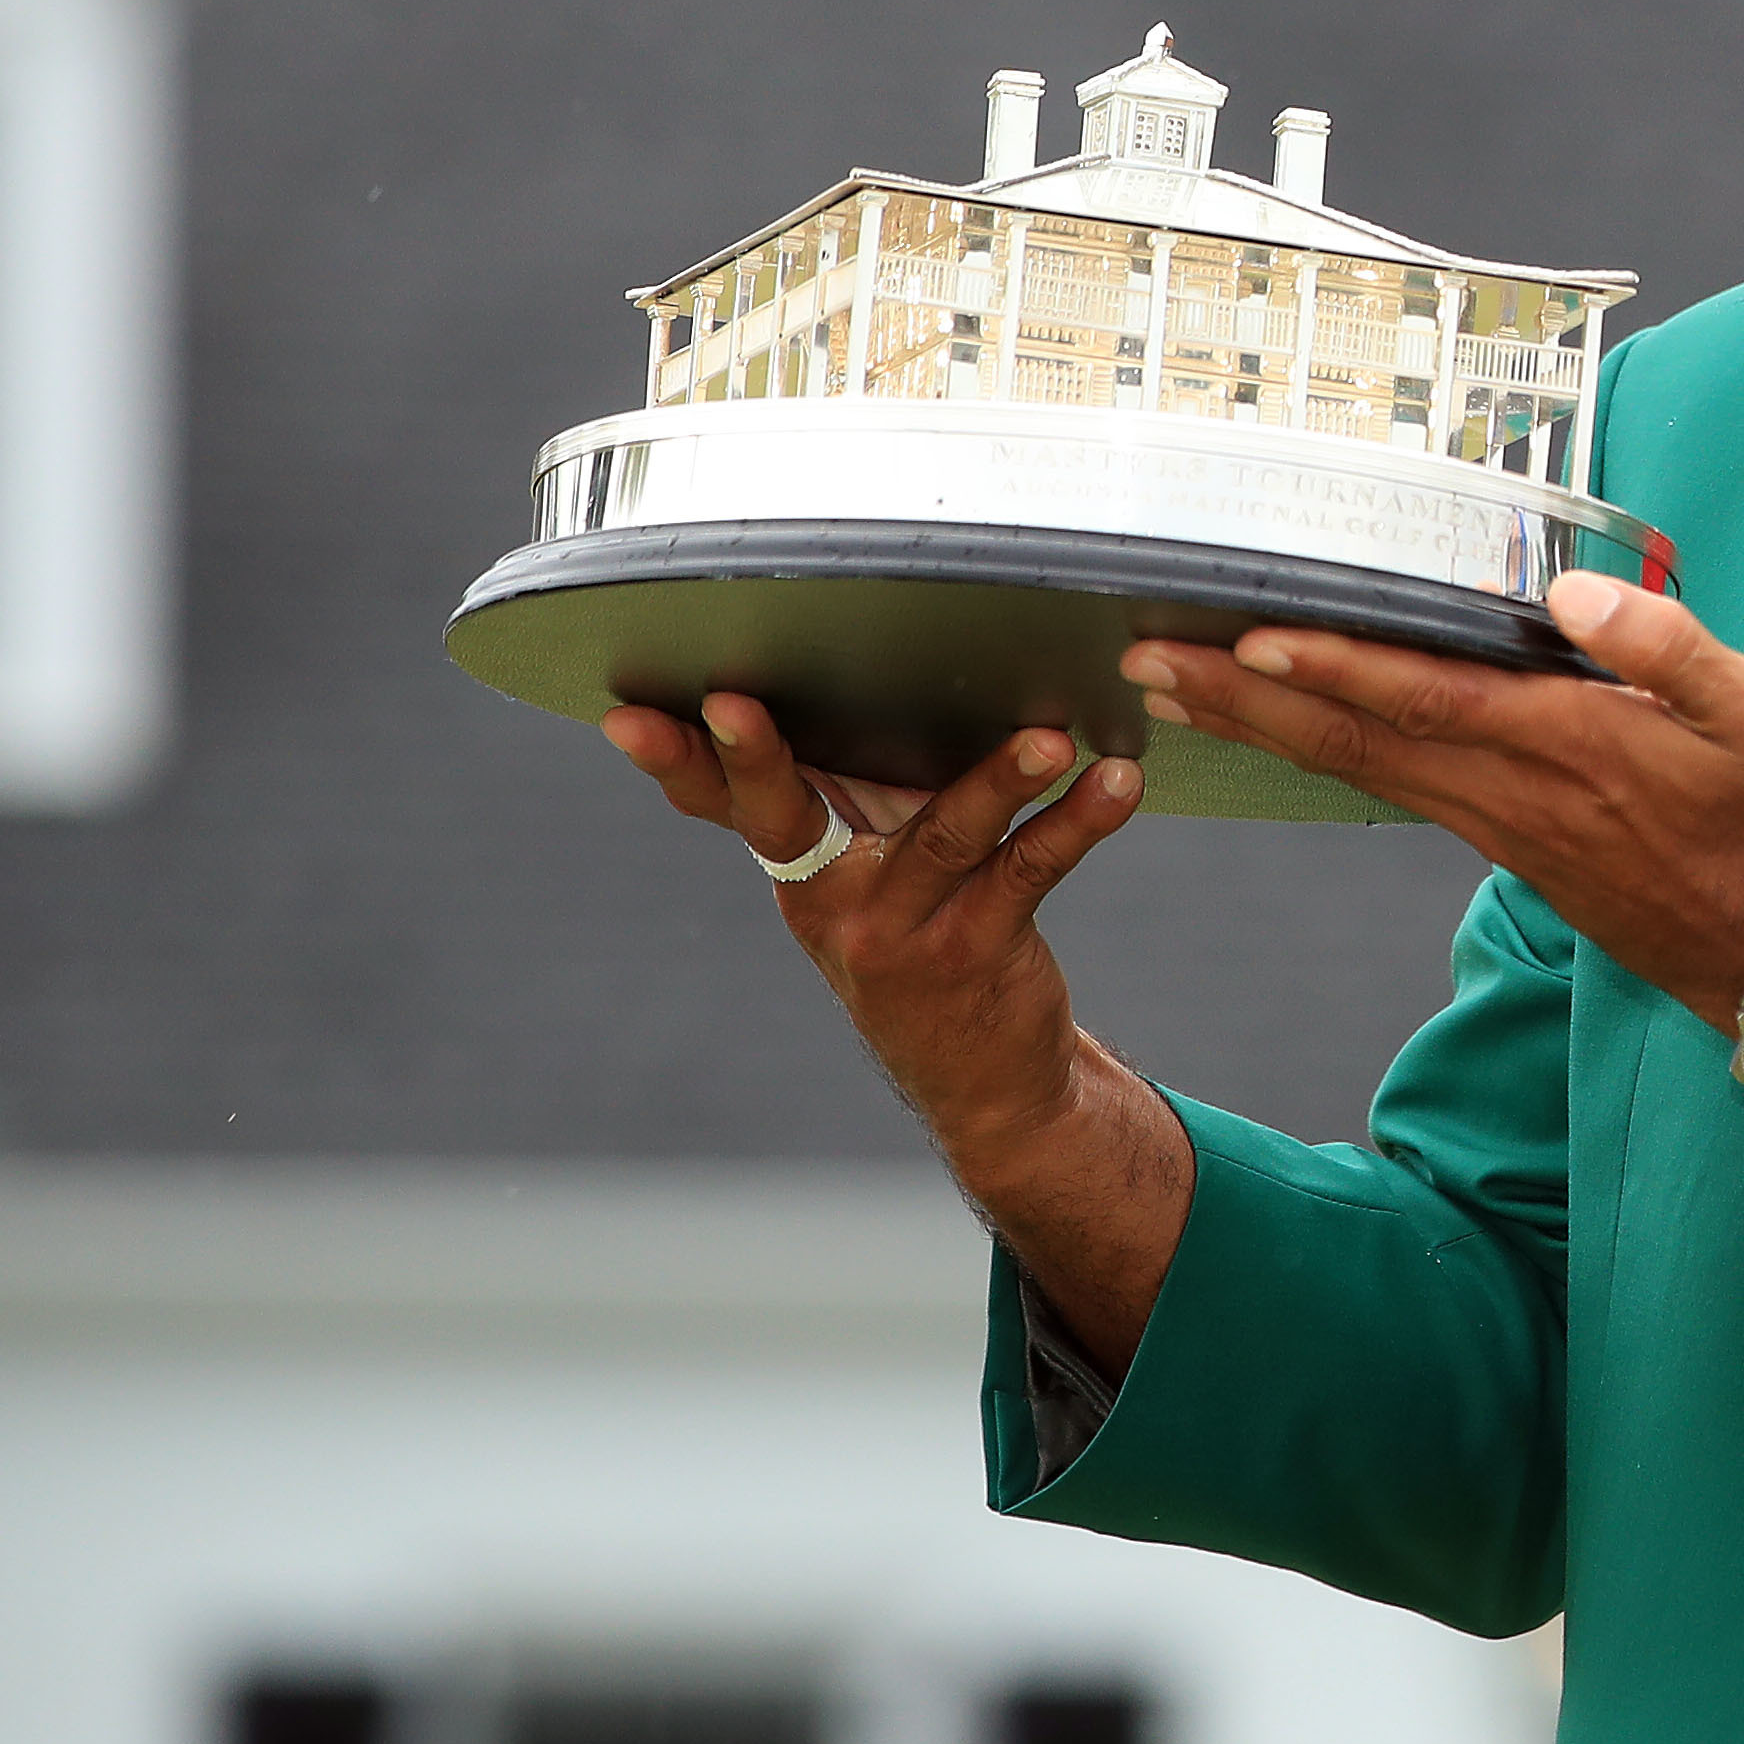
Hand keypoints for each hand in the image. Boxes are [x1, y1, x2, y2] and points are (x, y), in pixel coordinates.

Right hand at [603, 696, 1195, 1360]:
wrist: (984, 1079)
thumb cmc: (922, 933)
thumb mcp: (863, 873)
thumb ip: (839, 791)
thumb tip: (821, 664)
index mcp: (796, 868)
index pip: (719, 806)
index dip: (673, 761)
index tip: (626, 715)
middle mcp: (831, 899)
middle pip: (783, 817)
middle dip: (754, 760)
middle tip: (732, 703)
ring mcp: (902, 930)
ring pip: (944, 835)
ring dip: (999, 781)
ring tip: (1045, 738)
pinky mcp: (980, 948)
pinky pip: (1033, 870)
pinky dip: (1082, 822)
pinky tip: (1118, 782)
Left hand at [1115, 574, 1743, 1035]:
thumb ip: (1669, 644)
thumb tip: (1575, 593)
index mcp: (1568, 747)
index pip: (1424, 700)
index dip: (1332, 670)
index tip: (1246, 639)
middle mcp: (1512, 792)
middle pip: (1353, 740)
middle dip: (1243, 699)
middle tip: (1145, 662)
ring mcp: (1499, 825)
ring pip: (1358, 768)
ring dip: (1261, 728)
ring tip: (1176, 688)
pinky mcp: (1504, 843)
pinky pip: (1390, 788)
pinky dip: (1320, 754)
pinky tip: (1280, 731)